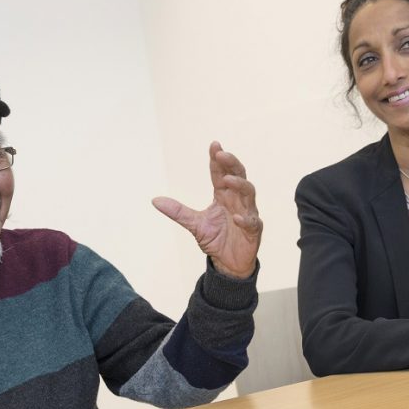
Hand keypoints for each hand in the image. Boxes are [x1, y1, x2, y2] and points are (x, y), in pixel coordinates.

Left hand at [152, 141, 262, 277]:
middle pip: (239, 176)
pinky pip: (252, 222)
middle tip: (222, 153)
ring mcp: (247, 214)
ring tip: (227, 180)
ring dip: (239, 185)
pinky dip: (245, 219)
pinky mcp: (253, 230)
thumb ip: (178, 211)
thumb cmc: (216, 239)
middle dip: (231, 164)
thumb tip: (154, 200)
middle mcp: (237, 201)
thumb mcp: (194, 224)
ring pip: (249, 193)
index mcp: (224, 196)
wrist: (228, 263)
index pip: (221, 174)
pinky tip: (237, 217)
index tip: (214, 145)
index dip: (218, 160)